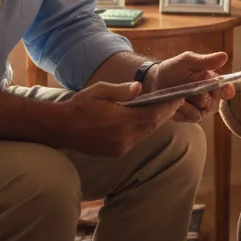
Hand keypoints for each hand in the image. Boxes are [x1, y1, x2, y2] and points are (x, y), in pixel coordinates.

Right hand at [59, 81, 183, 156]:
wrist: (62, 128)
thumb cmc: (80, 105)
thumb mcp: (100, 91)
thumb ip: (121, 90)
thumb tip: (140, 87)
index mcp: (121, 121)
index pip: (152, 114)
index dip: (167, 106)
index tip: (178, 97)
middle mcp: (124, 137)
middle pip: (152, 125)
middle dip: (165, 113)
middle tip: (176, 102)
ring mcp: (121, 147)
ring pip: (146, 134)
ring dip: (156, 122)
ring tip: (164, 109)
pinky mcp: (117, 152)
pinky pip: (137, 140)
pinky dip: (144, 129)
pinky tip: (145, 120)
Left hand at [153, 51, 231, 121]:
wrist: (154, 82)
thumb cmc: (172, 69)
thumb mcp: (187, 61)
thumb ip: (205, 61)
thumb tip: (224, 56)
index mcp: (212, 82)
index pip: (226, 90)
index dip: (226, 91)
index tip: (222, 90)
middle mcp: (210, 98)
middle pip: (213, 103)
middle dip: (200, 96)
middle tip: (189, 88)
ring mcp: (201, 109)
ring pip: (202, 112)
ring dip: (189, 104)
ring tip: (178, 95)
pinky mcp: (190, 117)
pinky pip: (191, 117)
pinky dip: (183, 110)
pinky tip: (175, 103)